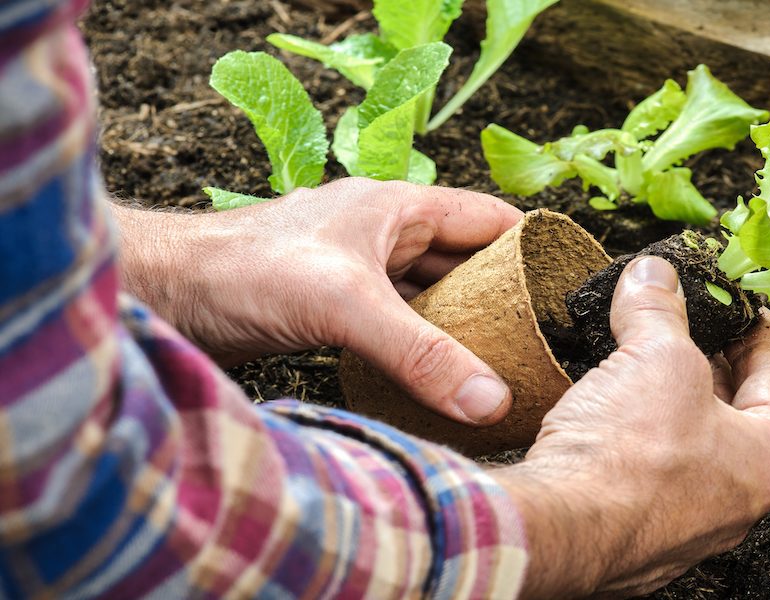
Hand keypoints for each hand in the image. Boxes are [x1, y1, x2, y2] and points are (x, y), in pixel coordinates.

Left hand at [110, 178, 522, 425]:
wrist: (165, 295)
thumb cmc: (244, 270)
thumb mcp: (347, 307)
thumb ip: (422, 354)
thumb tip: (491, 398)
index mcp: (399, 207)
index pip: (490, 218)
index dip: (534, 245)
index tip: (570, 285)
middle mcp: (383, 234)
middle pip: (465, 262)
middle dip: (503, 296)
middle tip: (543, 340)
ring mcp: (358, 271)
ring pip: (431, 297)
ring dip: (461, 327)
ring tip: (504, 365)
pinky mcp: (333, 309)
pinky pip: (398, 326)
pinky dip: (423, 348)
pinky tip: (440, 380)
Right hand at [495, 256, 769, 597]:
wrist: (560, 531)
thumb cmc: (626, 458)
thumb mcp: (654, 354)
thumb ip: (659, 308)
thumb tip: (654, 276)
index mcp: (769, 459)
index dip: (758, 331)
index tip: (741, 309)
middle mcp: (739, 502)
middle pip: (738, 414)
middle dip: (709, 365)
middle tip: (688, 329)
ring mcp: (690, 527)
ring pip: (692, 448)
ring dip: (670, 404)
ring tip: (642, 364)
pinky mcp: (641, 537)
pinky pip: (651, 478)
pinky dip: (638, 442)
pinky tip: (611, 416)